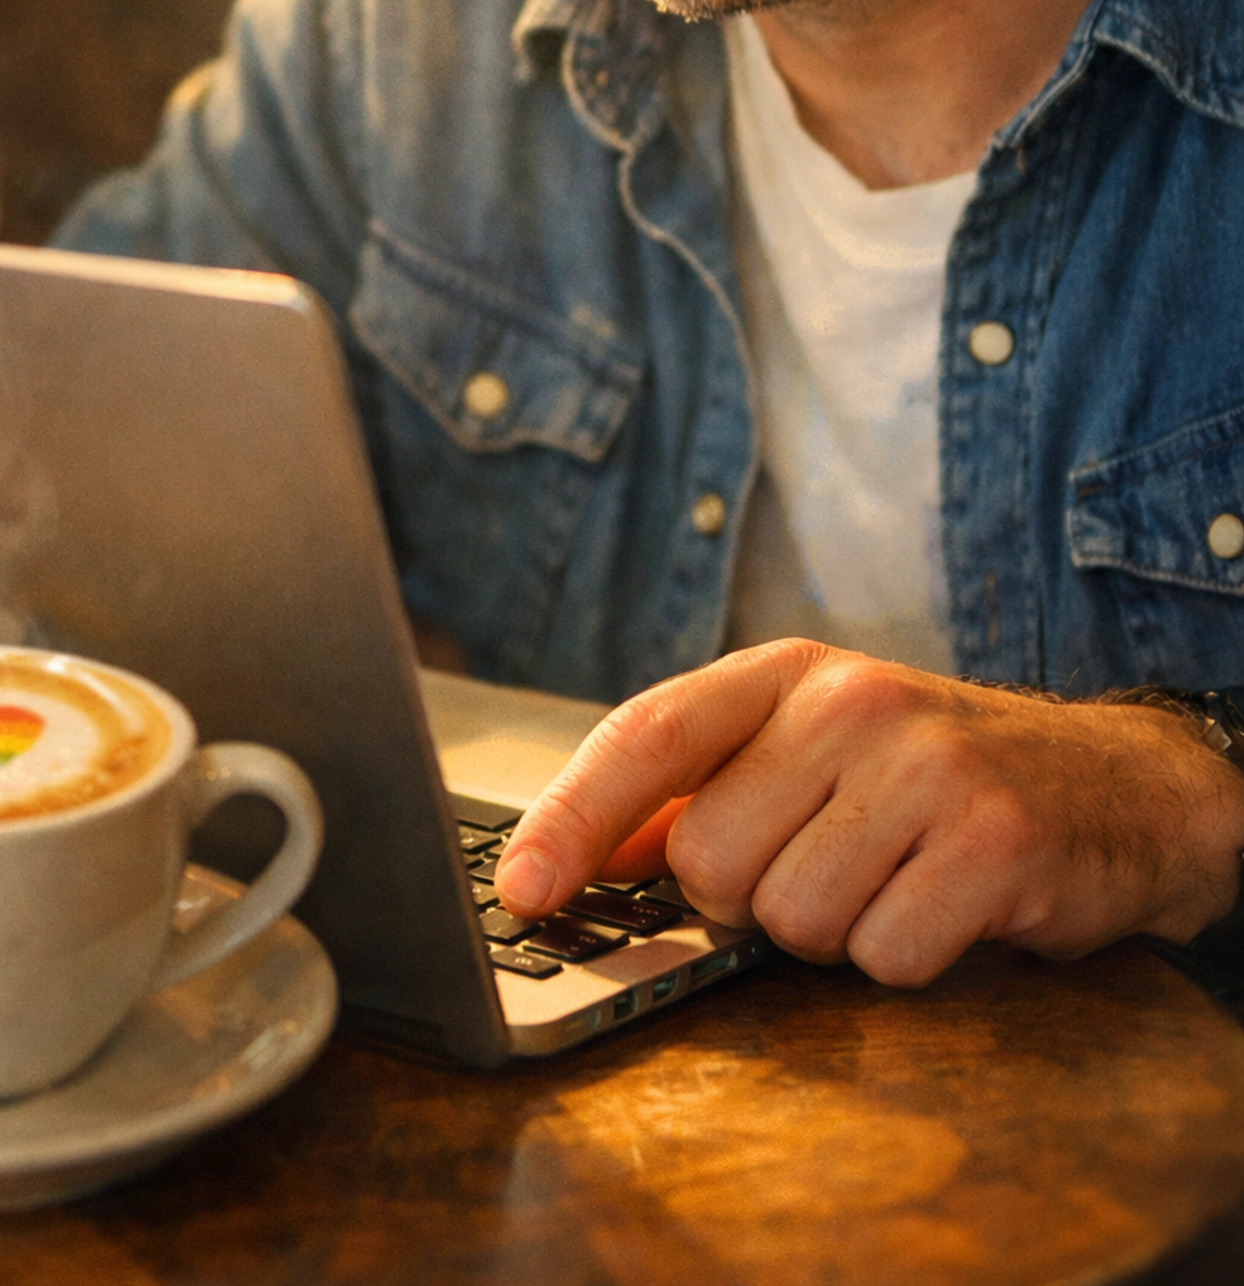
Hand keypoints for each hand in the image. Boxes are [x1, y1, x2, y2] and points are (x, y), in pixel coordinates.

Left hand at [492, 641, 1243, 983]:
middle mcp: (849, 703)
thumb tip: (572, 856)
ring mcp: (924, 766)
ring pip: (792, 921)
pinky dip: (907, 958)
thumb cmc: (931, 773)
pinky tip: (944, 907)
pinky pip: (884, 958)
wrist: (1112, 783)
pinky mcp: (992, 841)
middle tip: (824, 864)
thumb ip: (698, 792)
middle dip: (749, 897)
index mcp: (787, 673)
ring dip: (833, 931)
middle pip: (710, 862)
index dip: (572, 818)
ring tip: (890, 879)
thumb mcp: (810, 750)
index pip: (650, 735)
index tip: (520, 892)